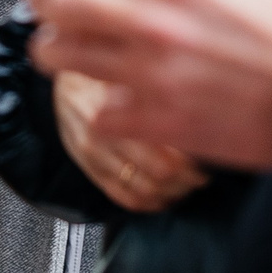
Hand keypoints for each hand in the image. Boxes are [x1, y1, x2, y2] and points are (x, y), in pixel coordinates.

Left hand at [28, 0, 271, 173]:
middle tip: (72, 6)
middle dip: (55, 0)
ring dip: (65, 48)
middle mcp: (159, 20)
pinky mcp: (162, 123)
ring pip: (58, 54)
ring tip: (89, 46)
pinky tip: (129, 94)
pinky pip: (97, 112)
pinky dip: (107, 106)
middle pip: (58, 0)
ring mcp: (156, 75)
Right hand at [54, 72, 208, 212]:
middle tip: (202, 173)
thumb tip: (194, 103)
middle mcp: (99, 135)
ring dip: (171, 193)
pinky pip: (122, 197)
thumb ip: (152, 88)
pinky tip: (164, 196)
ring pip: (142, 191)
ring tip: (187, 185)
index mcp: (110, 108)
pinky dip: (149, 203)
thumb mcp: (123, 69)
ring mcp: (92, 156)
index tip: (207, 154)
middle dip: (187, 178)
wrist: (63, 80)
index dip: (191, 159)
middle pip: (157, 174)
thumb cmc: (100, 72)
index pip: (162, 150)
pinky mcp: (88, 169)